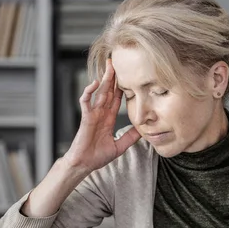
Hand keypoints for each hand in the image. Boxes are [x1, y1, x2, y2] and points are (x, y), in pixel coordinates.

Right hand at [64, 59, 140, 173]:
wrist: (84, 165)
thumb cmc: (98, 156)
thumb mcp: (120, 145)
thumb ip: (130, 137)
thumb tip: (144, 130)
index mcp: (108, 118)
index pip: (117, 99)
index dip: (122, 88)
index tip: (129, 77)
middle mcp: (101, 114)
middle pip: (108, 92)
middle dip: (113, 78)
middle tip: (118, 63)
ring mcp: (93, 114)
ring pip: (99, 93)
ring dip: (104, 79)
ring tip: (109, 66)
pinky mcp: (86, 118)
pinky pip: (86, 102)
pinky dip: (89, 92)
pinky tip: (95, 83)